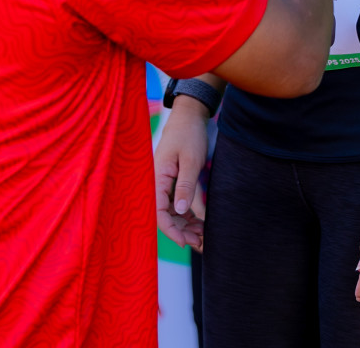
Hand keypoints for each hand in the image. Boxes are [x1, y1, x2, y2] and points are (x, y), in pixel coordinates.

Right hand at [154, 97, 209, 250]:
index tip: (185, 242)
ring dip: (185, 225)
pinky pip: (177, 204)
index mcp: (157, 178)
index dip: (171, 231)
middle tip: (200, 242)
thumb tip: (180, 211)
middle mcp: (157, 183)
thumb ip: (184, 186)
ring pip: (172, 212)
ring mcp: (164, 183)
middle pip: (165, 216)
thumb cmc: (188, 135)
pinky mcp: (172, 182)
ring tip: (203, 236)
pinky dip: (187, 215)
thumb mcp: (190, 161)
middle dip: (181, 231)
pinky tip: (200, 224)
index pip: (159, 213)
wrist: (189, 116)